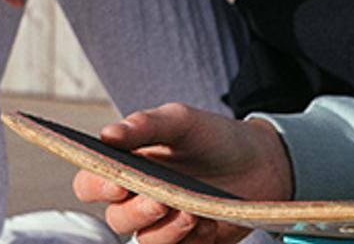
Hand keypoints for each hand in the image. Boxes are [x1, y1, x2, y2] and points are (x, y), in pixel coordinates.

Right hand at [70, 103, 294, 243]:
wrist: (263, 162)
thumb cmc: (214, 137)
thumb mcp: (182, 121)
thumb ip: (145, 125)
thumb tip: (107, 135)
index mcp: (129, 167)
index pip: (90, 184)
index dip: (97, 188)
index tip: (119, 184)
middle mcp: (140, 199)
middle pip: (117, 219)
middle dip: (138, 213)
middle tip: (162, 200)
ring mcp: (164, 224)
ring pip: (145, 242)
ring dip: (167, 231)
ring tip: (193, 212)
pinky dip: (193, 241)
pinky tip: (210, 222)